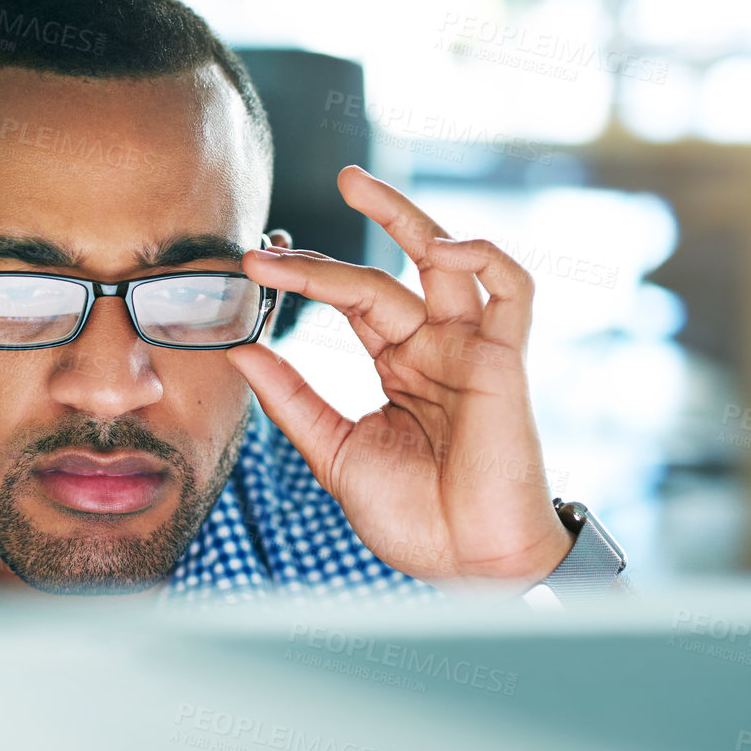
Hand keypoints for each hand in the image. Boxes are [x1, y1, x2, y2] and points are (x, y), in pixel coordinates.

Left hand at [227, 166, 572, 586]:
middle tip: (271, 240)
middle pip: (381, 275)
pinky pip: (510, 288)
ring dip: (404, 216)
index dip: (304, 279)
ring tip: (353, 185)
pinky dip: (481, 255)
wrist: (467, 564)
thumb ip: (291, 397)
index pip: (350, 301)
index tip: (250, 268)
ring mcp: (471, 349)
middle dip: (326, 253)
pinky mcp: (506, 359)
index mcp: (399, 366)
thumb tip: (240, 350)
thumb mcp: (332, 450)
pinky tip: (435, 245)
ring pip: (447, 258)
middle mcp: (435, 348)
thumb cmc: (413, 518)